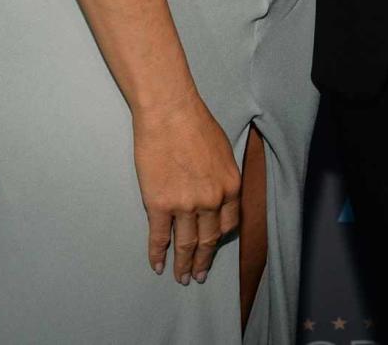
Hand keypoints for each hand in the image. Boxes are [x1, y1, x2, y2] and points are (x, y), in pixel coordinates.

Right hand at [133, 91, 241, 285]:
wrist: (169, 111)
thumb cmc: (195, 122)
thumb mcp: (223, 151)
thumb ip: (222, 177)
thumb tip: (218, 193)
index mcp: (230, 187)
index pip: (229, 224)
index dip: (219, 239)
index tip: (213, 247)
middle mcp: (211, 201)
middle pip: (208, 240)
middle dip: (202, 261)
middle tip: (197, 275)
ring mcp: (184, 205)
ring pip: (185, 244)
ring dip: (182, 264)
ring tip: (180, 277)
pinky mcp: (159, 205)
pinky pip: (159, 237)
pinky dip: (157, 254)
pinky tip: (157, 264)